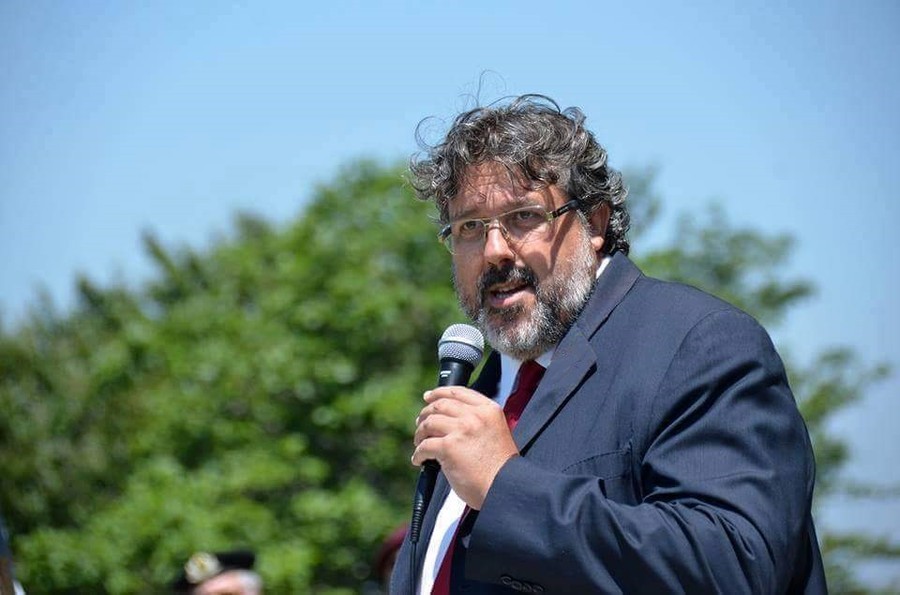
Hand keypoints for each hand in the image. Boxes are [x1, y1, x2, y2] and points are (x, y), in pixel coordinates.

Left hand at [412, 386, 518, 509]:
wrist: (504, 487)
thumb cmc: (500, 468)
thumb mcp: (496, 432)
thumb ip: (478, 421)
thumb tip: (449, 419)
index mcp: (489, 410)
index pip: (458, 392)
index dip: (439, 393)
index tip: (428, 397)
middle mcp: (475, 416)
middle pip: (441, 405)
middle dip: (426, 413)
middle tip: (420, 422)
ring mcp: (462, 430)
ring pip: (430, 422)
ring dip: (420, 433)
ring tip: (419, 442)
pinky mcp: (449, 447)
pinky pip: (425, 445)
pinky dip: (418, 453)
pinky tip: (418, 459)